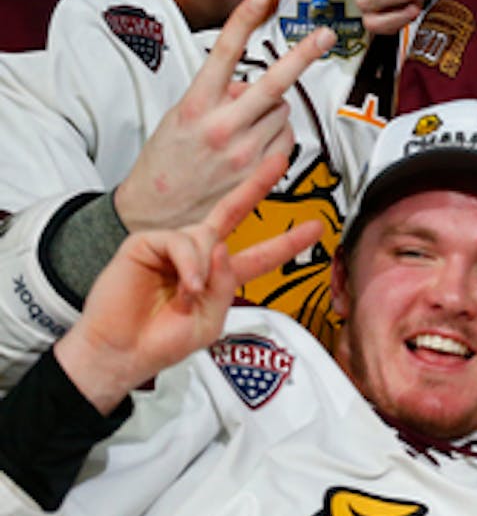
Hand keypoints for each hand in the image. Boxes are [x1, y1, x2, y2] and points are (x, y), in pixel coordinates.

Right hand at [53, 153, 322, 413]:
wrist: (121, 352)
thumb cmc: (161, 342)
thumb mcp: (210, 320)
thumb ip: (226, 284)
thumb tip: (222, 246)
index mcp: (218, 276)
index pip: (259, 254)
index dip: (286, 242)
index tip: (315, 227)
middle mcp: (199, 255)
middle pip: (232, 212)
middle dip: (257, 186)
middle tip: (281, 162)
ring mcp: (173, 247)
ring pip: (207, 237)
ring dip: (203, 269)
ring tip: (188, 294)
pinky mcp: (147, 243)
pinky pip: (182, 241)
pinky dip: (189, 263)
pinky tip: (183, 284)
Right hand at [114, 0, 335, 232]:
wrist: (156, 217)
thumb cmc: (167, 161)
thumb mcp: (180, 117)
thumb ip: (216, 95)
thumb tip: (252, 84)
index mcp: (195, 107)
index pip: (223, 54)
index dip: (242, 21)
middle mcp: (222, 127)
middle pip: (275, 83)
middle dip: (304, 55)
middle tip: (326, 33)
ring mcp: (244, 153)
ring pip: (283, 111)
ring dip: (272, 111)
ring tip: (243, 128)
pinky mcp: (261, 174)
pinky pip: (286, 139)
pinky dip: (277, 135)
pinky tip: (253, 147)